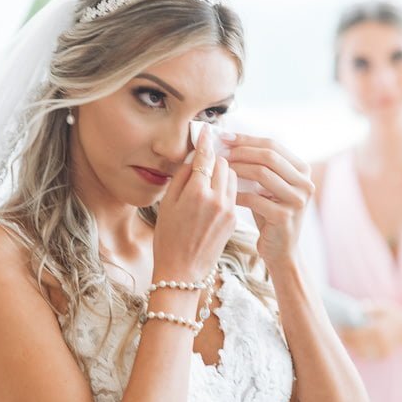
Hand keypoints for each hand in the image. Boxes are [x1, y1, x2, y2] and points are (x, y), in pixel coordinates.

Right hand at [153, 126, 237, 279]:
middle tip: (205, 158)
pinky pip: (234, 193)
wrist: (182, 271)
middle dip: (215, 159)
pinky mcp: (235, 219)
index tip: (206, 130)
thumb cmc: (168, 238)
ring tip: (210, 177)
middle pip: (224, 163)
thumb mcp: (167, 204)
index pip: (206, 157)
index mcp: (196, 193)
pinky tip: (215, 193)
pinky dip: (227, 187)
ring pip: (233, 177)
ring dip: (224, 172)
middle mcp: (216, 199)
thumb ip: (182, 177)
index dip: (206, 141)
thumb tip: (194, 157)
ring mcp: (228, 210)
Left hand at [225, 133, 313, 266]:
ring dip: (237, 169)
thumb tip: (230, 139)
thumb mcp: (268, 185)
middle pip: (269, 156)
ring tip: (220, 169)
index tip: (224, 137)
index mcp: (302, 170)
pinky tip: (226, 194)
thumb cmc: (268, 213)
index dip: (247, 139)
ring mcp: (297, 200)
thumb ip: (259, 164)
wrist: (280, 249)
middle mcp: (305, 183)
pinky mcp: (285, 217)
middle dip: (241, 151)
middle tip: (220, 152)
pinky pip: (255, 198)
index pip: (273, 145)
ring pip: (262, 174)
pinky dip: (238, 194)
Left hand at [339, 302, 401, 358]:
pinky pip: (368, 355)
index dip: (345, 332)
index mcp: (378, 330)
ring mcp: (382, 350)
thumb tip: (355, 309)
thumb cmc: (395, 314)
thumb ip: (369, 307)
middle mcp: (380, 342)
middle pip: (356, 345)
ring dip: (351, 347)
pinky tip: (354, 345)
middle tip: (337, 334)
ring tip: (344, 340)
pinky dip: (360, 351)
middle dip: (345, 340)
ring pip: (361, 352)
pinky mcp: (384, 355)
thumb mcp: (383, 306)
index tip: (337, 327)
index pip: (356, 334)